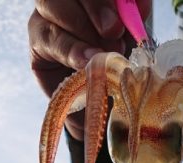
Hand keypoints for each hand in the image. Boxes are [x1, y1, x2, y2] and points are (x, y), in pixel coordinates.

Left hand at [28, 0, 151, 137]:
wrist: (108, 73)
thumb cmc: (90, 89)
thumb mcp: (80, 102)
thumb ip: (80, 110)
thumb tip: (86, 129)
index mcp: (43, 40)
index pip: (51, 38)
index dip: (72, 48)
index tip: (91, 61)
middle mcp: (53, 12)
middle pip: (60, 3)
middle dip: (89, 18)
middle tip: (112, 35)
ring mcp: (78, 0)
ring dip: (106, 7)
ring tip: (122, 28)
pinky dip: (131, 1)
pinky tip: (139, 11)